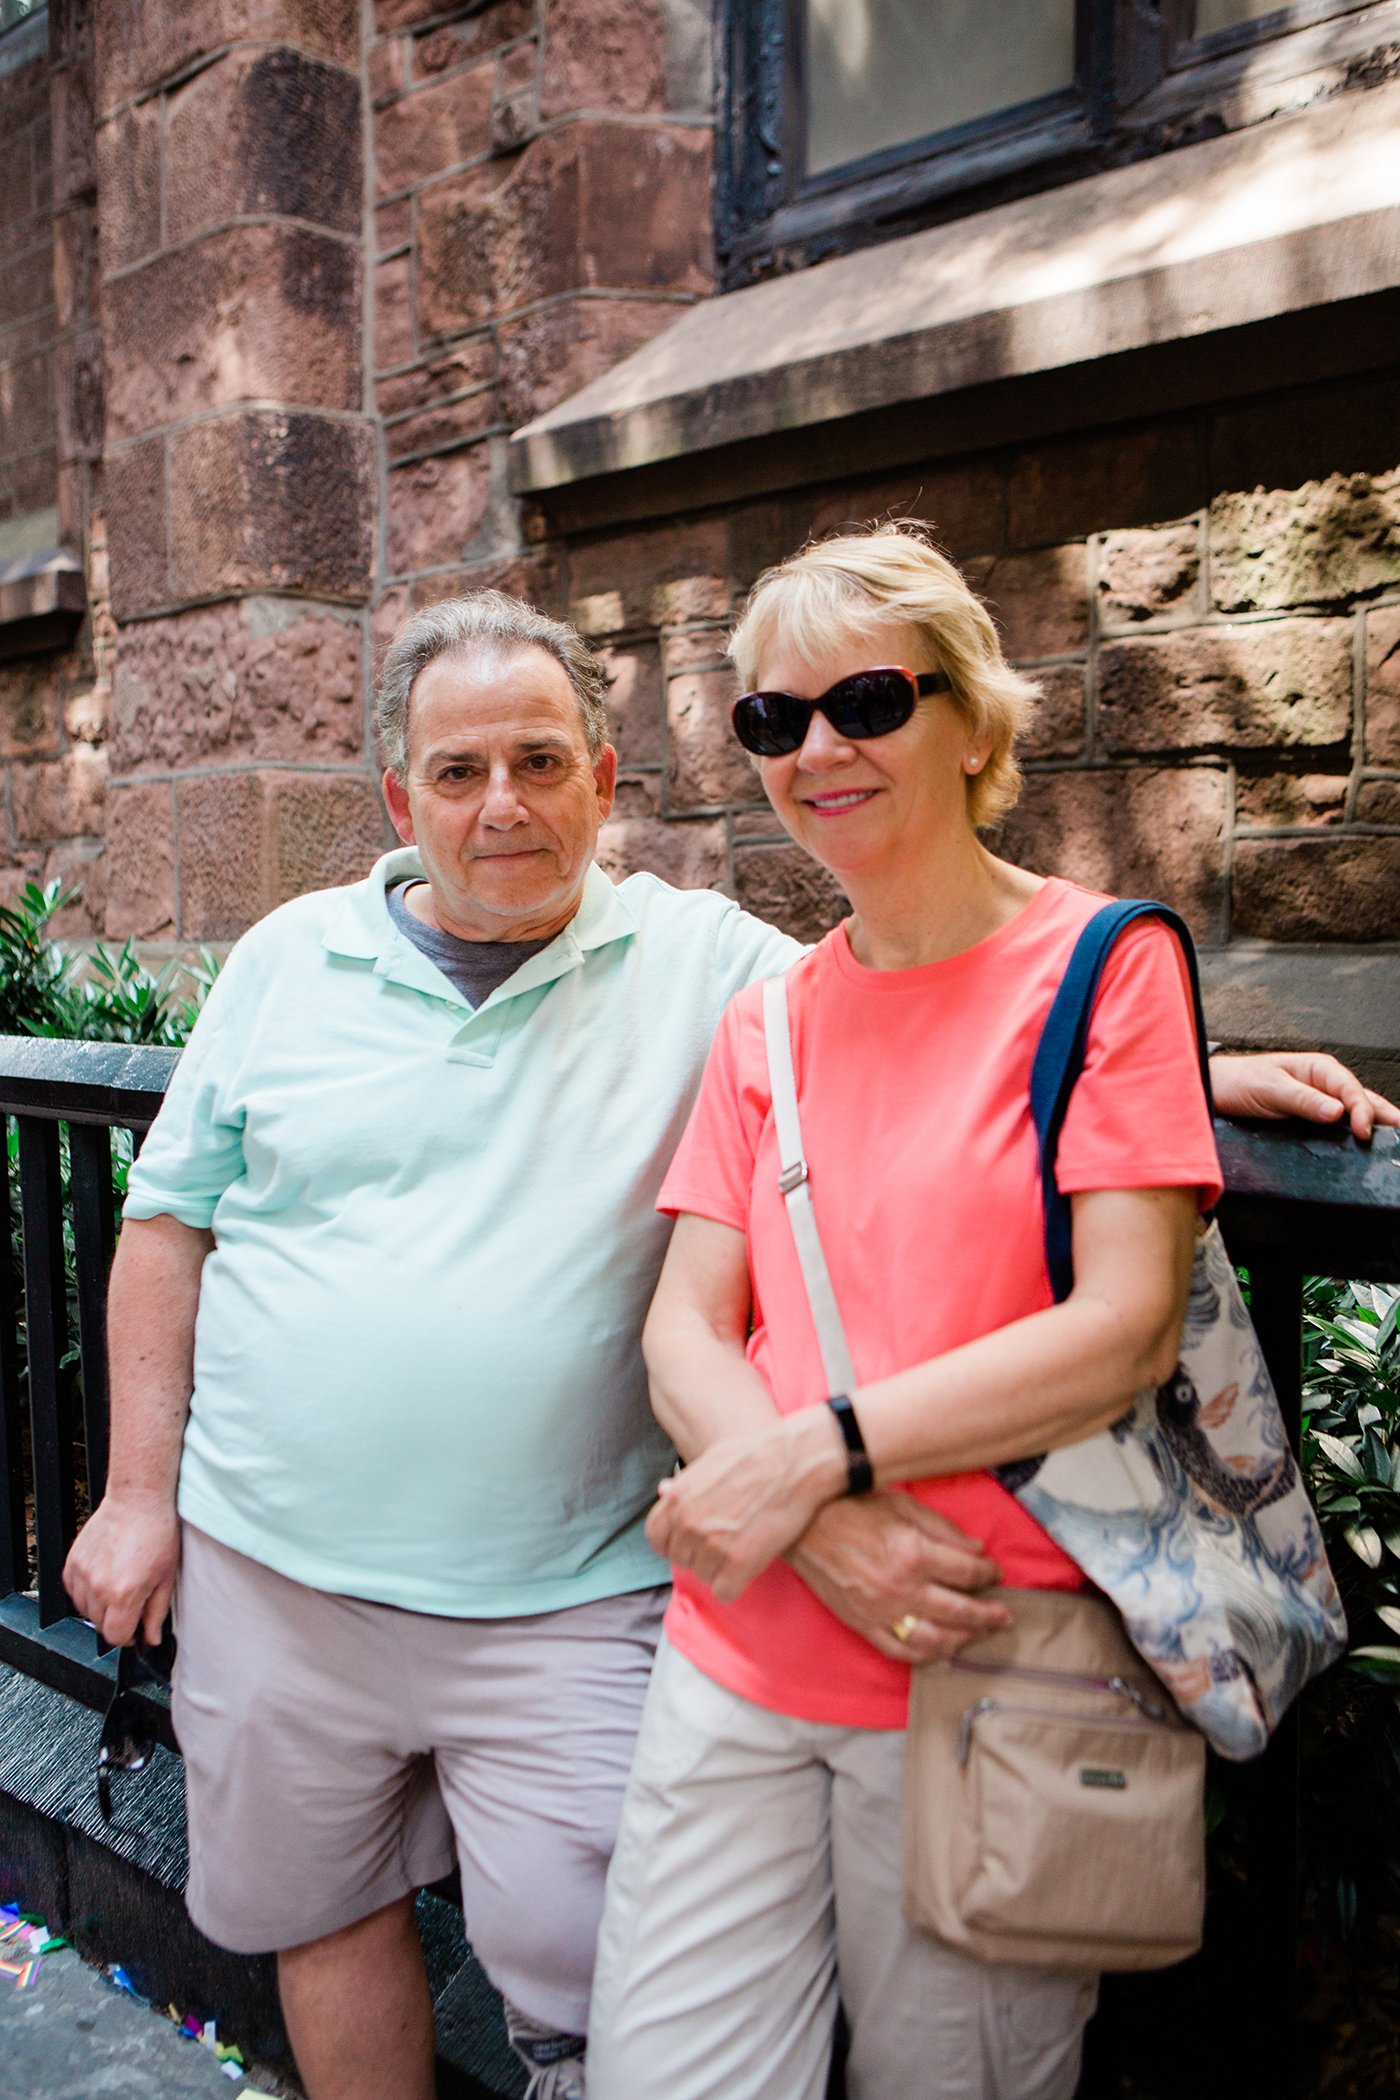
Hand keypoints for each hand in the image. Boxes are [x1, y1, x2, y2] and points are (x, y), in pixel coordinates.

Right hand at [63, 1493, 178, 1646]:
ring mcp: (82, 1574)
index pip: (116, 1637)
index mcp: (124, 1594)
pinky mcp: (72, 1563)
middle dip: (117, 1620)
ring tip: (120, 1585)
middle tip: (133, 1602)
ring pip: (85, 1610)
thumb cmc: (156, 1532)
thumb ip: (156, 1613)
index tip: (135, 1631)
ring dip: (101, 1607)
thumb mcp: (166, 1577)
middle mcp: (99, 1586)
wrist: (137, 1500)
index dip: (129, 1637)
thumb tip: (151, 1637)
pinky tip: (104, 1578)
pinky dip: (87, 1591)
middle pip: (100, 1625)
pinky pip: (74, 1592)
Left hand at [646, 1411, 846, 1601]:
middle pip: (682, 1560)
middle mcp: (688, 1523)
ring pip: (703, 1576)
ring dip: (720, 1568)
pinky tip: (749, 1565)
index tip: (689, 1544)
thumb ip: (685, 1483)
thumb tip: (663, 1491)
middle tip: (726, 1542)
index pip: (656, 1537)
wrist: (794, 1461)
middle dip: (700, 1555)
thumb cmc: (756, 1454)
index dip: (672, 1543)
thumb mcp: (711, 1460)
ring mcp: (712, 1544)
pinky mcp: (739, 1563)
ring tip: (743, 1547)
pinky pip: (724, 1592)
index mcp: (677, 1498)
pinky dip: (736, 1583)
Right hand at [788, 1494, 1011, 1661]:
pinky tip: (941, 1650)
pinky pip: (900, 1651)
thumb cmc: (852, 1506)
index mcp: (914, 1553)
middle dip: (989, 1615)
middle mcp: (902, 1588)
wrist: (803, 1525)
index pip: (967, 1573)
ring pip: (935, 1639)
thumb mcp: (903, 1505)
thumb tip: (978, 1548)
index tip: (996, 1572)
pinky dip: (925, 1655)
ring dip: (964, 1640)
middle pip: (960, 1611)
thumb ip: (943, 1529)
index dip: (989, 1573)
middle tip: (1005, 1616)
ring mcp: (882, 1612)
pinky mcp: (863, 1625)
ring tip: (979, 1635)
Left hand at [1209, 1051, 1398, 1141]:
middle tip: (1398, 1138)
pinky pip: (1340, 1128)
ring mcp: (1322, 1103)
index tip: (1364, 1132)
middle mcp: (1326, 1085)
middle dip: (1386, 1118)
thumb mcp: (1270, 1088)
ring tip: (1392, 1144)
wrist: (1218, 1092)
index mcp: (1320, 1069)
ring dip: (1375, 1127)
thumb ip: (1302, 1100)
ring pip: (1357, 1115)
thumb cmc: (1241, 1081)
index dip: (1363, 1111)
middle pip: (1365, 1102)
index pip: (1352, 1090)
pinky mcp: (1314, 1119)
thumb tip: (1337, 1111)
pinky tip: (1365, 1148)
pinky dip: (1355, 1136)